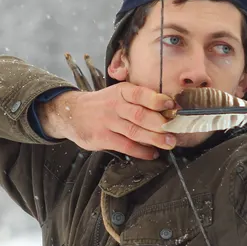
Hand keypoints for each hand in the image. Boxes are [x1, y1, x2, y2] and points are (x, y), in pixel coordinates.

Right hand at [38, 82, 176, 158]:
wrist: (72, 113)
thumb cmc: (103, 105)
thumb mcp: (117, 94)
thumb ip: (138, 101)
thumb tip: (168, 110)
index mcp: (122, 91)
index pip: (141, 94)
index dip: (157, 100)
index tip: (172, 105)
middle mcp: (114, 105)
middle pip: (140, 115)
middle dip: (160, 124)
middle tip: (175, 131)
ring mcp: (107, 122)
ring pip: (135, 131)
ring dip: (154, 139)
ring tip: (169, 143)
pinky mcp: (102, 137)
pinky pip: (125, 146)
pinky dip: (141, 151)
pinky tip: (152, 153)